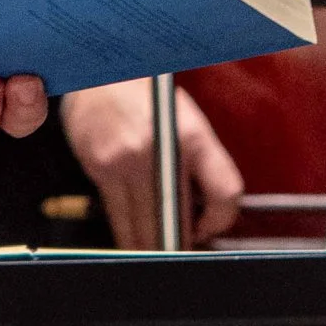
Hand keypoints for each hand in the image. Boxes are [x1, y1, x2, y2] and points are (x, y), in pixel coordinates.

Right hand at [58, 80, 243, 244]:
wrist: (101, 73)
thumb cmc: (147, 95)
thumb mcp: (185, 120)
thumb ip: (199, 162)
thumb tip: (202, 212)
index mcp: (192, 135)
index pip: (224, 190)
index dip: (221, 219)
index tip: (210, 229)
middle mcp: (161, 149)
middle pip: (178, 219)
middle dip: (180, 244)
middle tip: (180, 252)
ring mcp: (127, 161)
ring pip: (144, 225)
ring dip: (151, 245)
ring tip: (156, 252)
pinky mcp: (100, 168)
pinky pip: (117, 215)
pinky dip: (127, 232)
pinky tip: (131, 238)